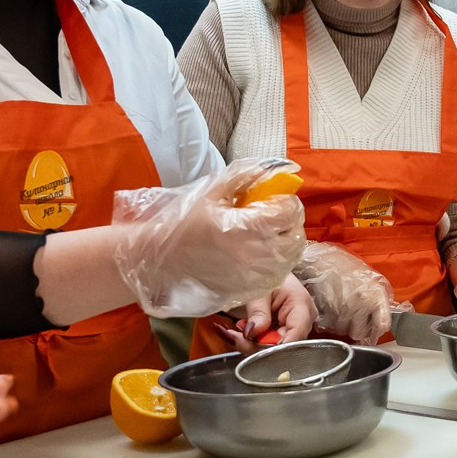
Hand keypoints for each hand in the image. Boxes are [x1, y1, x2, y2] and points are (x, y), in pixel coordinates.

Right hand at [111, 159, 308, 317]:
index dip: (286, 202)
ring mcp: (254, 275)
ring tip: (268, 233)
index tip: (275, 200)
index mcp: (246, 226)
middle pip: (295, 235)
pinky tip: (261, 251)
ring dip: (286, 241)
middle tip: (274, 215)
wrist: (161, 259)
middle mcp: (255, 254)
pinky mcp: (250, 289)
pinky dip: (277, 261)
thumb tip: (277, 168)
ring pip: (291, 257)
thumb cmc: (184, 221)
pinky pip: (278, 274)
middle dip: (289, 221)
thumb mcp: (213, 190)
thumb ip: (246, 176)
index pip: (289, 213)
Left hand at [230, 276, 316, 346]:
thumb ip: (258, 312)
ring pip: (274, 348)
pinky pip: (269, 344)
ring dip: (251, 343)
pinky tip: (240, 332)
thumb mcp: (259, 290)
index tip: (254, 347)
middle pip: (284, 345)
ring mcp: (294, 327)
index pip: (296, 335)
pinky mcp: (283, 332)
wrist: (266, 270)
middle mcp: (302, 320)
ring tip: (233, 332)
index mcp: (301, 305)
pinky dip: (252, 341)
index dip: (277, 347)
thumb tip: (252, 333)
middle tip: (233, 336)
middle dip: (256, 345)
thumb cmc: (266, 273)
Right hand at [294, 243, 393, 343]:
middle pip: (359, 333)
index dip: (376, 330)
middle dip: (355, 327)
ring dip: (340, 324)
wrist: (322, 260)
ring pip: (342, 331)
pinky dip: (327, 321)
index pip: (382, 325)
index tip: (373, 331)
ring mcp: (342, 311)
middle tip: (351, 313)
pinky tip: (328, 307)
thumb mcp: (371, 281)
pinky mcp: (325, 314)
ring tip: (338, 306)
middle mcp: (360, 305)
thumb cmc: (345, 268)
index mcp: (375, 296)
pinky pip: (327, 327)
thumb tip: (381, 324)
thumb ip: (378, 303)